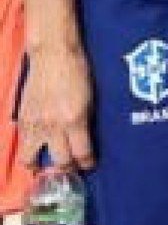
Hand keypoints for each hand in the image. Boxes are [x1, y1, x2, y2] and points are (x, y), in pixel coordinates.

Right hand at [17, 45, 94, 170]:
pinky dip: (28, 149)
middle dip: (67, 169)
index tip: (88, 166)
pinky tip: (35, 148)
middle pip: (59, 162)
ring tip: (45, 166)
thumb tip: (84, 142)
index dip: (86, 163)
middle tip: (71, 168)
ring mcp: (34, 124)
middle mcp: (53, 126)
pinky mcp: (22, 119)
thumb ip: (85, 123)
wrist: (53, 55)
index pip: (81, 153)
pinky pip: (22, 143)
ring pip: (31, 159)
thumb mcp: (89, 100)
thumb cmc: (77, 72)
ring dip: (39, 165)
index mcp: (75, 120)